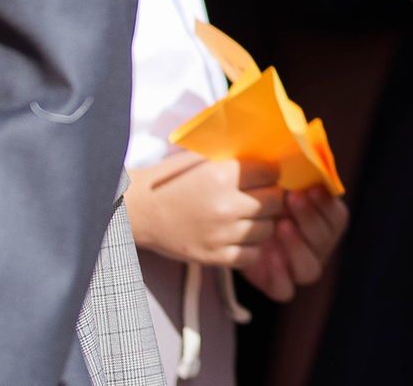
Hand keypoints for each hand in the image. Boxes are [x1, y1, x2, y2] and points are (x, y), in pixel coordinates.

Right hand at [125, 152, 285, 269]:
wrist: (138, 212)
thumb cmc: (169, 181)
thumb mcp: (200, 159)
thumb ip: (232, 157)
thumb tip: (266, 153)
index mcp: (222, 175)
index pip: (271, 172)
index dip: (269, 172)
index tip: (263, 175)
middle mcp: (225, 205)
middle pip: (274, 201)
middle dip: (269, 195)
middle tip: (258, 195)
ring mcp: (221, 235)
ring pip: (268, 228)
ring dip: (261, 221)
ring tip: (247, 216)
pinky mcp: (214, 257)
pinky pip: (253, 255)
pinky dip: (250, 247)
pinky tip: (239, 237)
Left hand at [243, 187, 348, 301]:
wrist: (233, 223)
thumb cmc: (261, 198)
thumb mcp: (279, 185)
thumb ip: (296, 176)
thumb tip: (309, 159)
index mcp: (323, 225)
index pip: (338, 220)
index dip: (327, 206)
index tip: (311, 187)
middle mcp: (315, 250)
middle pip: (325, 242)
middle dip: (311, 219)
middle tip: (293, 199)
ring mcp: (296, 269)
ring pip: (311, 270)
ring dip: (299, 247)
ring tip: (282, 225)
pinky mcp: (275, 285)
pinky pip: (285, 290)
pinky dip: (281, 275)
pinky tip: (272, 256)